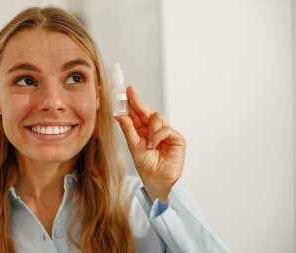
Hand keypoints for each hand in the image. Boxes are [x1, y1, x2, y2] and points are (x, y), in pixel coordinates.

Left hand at [115, 87, 185, 202]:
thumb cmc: (146, 166)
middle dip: (137, 102)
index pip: (137, 114)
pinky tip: (154, 144)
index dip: (131, 103)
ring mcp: (165, 133)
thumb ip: (128, 130)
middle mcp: (154, 130)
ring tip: (149, 143)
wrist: (157, 179)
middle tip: (129, 93)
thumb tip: (120, 115)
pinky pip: (166, 128)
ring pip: (157, 117)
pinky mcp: (176, 137)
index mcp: (142, 132)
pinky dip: (158, 135)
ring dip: (150, 129)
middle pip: (146, 111)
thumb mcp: (134, 146)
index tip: (125, 92)